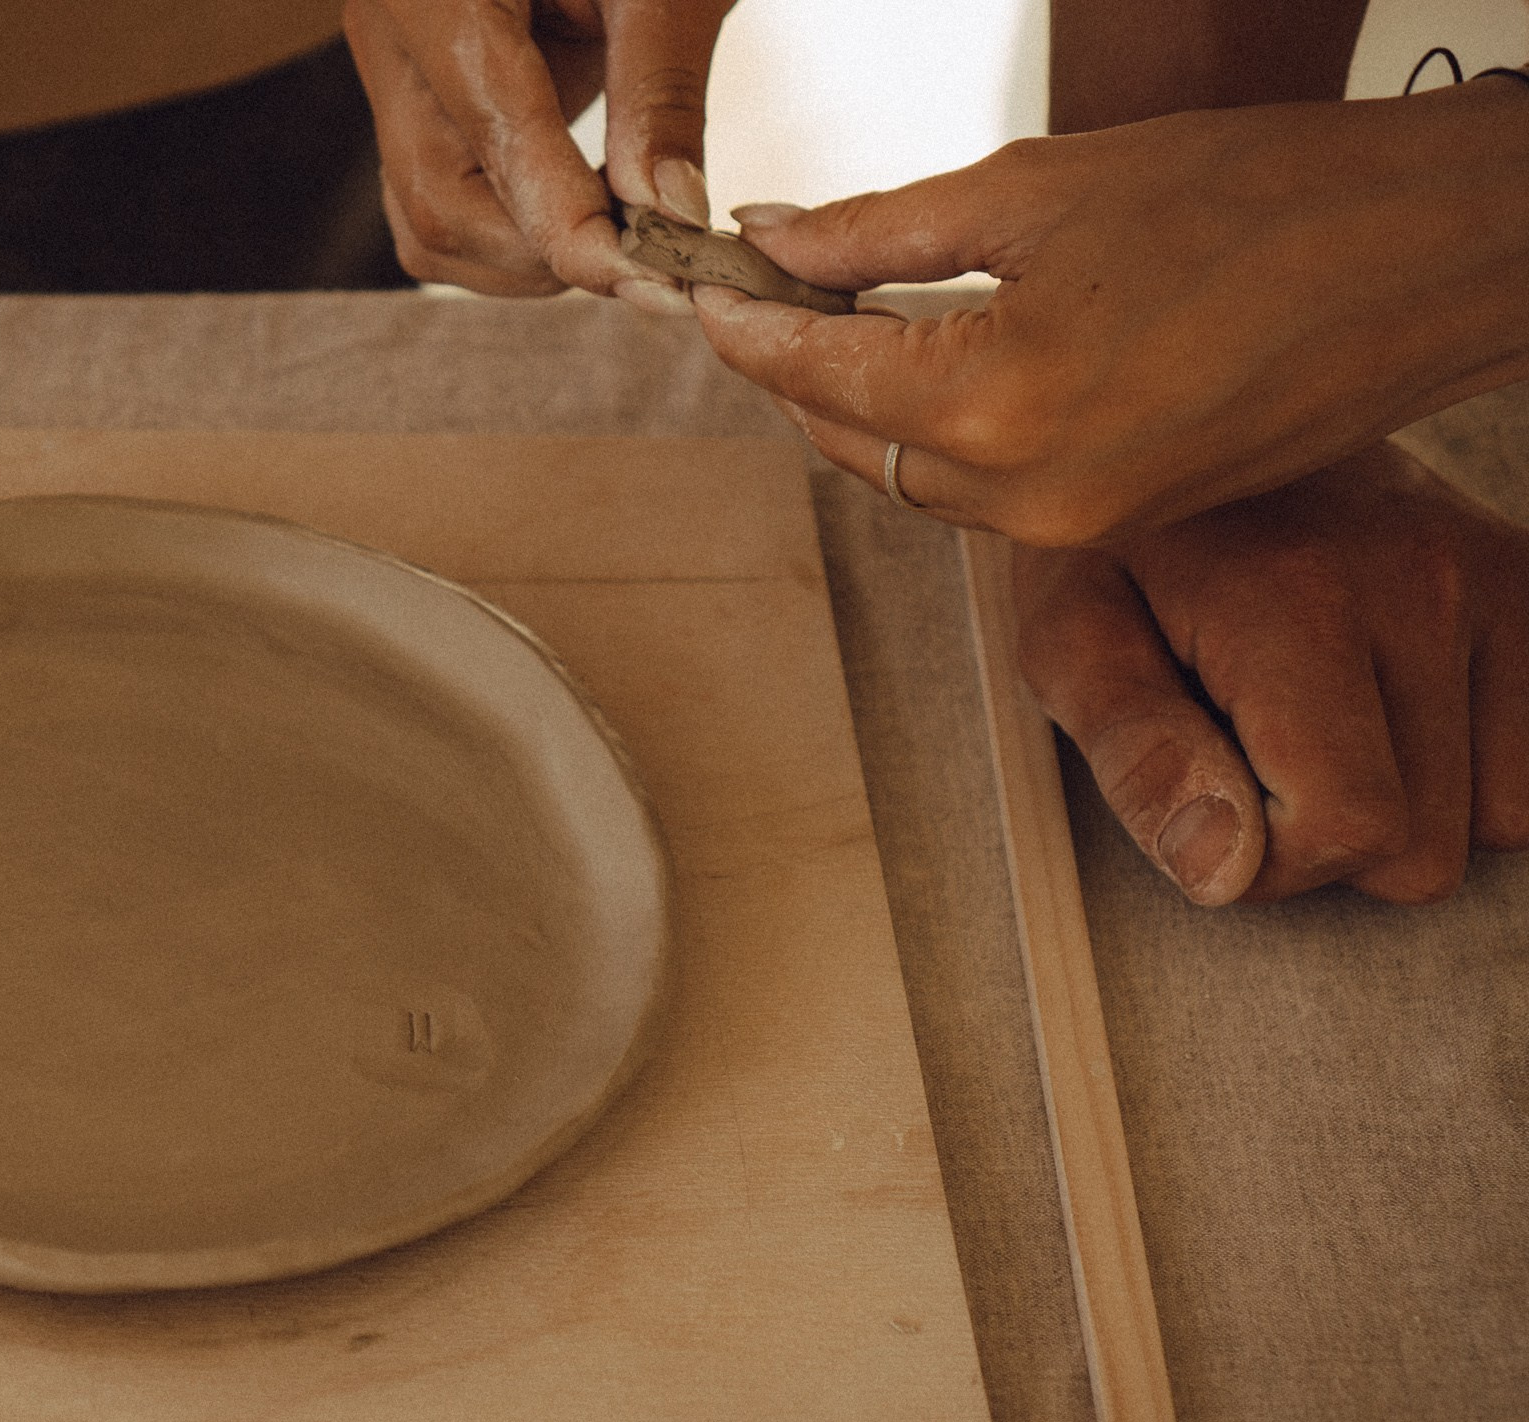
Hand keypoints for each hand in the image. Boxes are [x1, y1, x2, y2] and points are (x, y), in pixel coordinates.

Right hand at [342, 0, 729, 302]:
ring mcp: (393, 67)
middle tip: (649, 254)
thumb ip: (660, 91)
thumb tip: (670, 214)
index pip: (495, 136)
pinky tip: (584, 199)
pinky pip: (436, 200)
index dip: (571, 225)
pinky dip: (511, 229)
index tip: (653, 277)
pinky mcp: (415, 94)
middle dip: (546, 253)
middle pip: (439, 204)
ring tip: (622, 223)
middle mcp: (392, 29)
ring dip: (527, 254)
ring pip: (427, 223)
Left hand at [689, 79, 1528, 544]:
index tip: (701, 279)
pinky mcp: (1117, 524)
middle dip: (790, 366)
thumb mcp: (1036, 187)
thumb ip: (878, 228)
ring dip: (860, 407)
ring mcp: (1073, 524)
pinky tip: (929, 360)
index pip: (810, 373)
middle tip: (754, 288)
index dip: (741, 322)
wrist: (1430, 255)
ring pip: (908, 476)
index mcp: (993, 402)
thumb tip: (771, 238)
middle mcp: (1024, 494)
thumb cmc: (1262, 198)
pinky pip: (982, 491)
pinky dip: (936, 432)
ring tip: (834, 316)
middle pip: (844, 440)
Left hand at [1016, 442, 1528, 905]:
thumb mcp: (1066, 639)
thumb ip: (1136, 755)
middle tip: (1253, 750)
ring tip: (1314, 715)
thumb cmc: (1118, 545)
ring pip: (1496, 822)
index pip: (1354, 825)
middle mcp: (1427, 578)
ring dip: (1403, 803)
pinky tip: (1380, 704)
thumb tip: (1222, 867)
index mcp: (1300, 596)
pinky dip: (1461, 768)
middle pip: (1424, 853)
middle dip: (1328, 839)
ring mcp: (1499, 578)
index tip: (1207, 803)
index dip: (1269, 861)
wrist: (1196, 419)